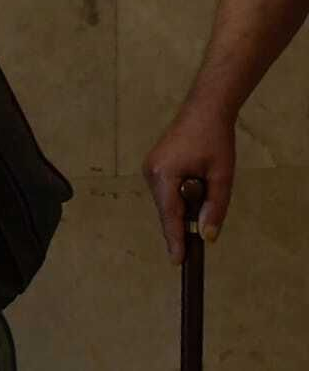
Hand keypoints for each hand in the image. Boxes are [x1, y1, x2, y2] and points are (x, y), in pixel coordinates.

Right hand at [143, 102, 235, 263]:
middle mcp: (150, 173)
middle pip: (166, 211)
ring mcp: (149, 168)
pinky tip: (194, 188)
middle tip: (196, 239)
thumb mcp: (222, 177)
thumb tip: (207, 236)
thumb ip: (215, 208)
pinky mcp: (154, 166)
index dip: (175, 240)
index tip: (177, 261)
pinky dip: (178, 198)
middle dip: (182, 223)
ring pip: (166, 203)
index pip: (170, 216)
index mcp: (164, 175)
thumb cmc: (215, 140)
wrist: (204, 110)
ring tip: (204, 193)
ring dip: (182, 208)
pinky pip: (165, 192)